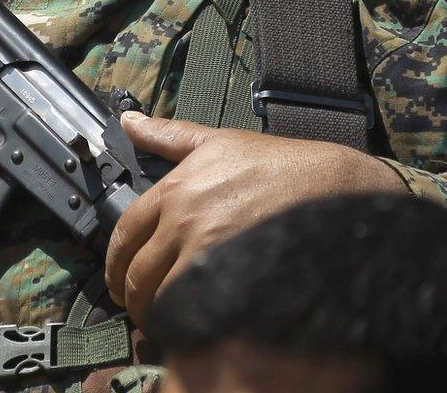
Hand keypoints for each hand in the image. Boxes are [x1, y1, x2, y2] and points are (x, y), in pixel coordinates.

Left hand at [103, 114, 405, 324]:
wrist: (331, 187)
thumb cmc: (280, 163)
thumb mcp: (220, 141)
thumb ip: (168, 135)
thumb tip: (128, 123)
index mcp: (176, 190)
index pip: (124, 235)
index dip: (115, 262)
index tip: (119, 274)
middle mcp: (186, 222)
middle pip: (137, 273)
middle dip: (130, 294)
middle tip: (135, 305)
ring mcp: (210, 253)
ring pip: (162, 297)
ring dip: (154, 313)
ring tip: (161, 318)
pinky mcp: (235, 279)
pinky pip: (195, 311)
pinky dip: (186, 322)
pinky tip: (191, 322)